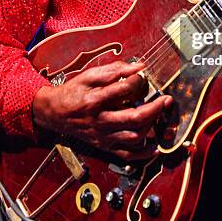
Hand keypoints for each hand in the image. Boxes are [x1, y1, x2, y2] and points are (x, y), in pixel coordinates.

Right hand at [32, 60, 172, 160]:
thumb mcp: (89, 75)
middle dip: (155, 108)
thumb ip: (114, 70)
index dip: (138, 80)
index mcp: (95, 100)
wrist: (55, 113)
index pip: (124, 89)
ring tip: (159, 115)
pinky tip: (155, 146)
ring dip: (152, 127)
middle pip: (134, 118)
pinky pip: (127, 154)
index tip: (143, 75)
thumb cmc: (74, 91)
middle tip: (166, 99)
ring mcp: (103, 136)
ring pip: (134, 137)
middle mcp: (100, 121)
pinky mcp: (104, 146)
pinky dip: (144, 153)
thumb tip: (140, 66)